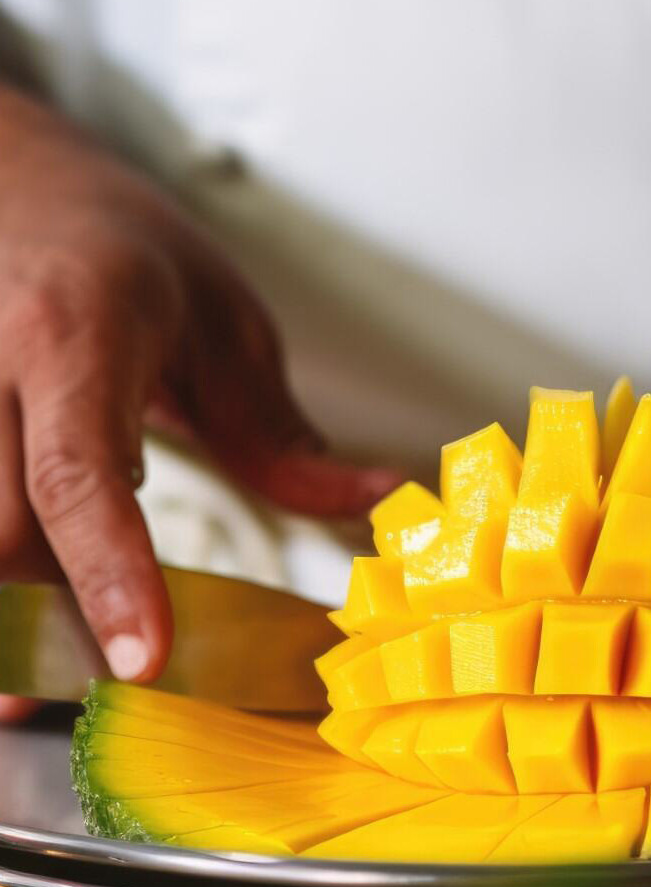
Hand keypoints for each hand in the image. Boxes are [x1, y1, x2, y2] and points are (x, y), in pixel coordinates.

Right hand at [0, 87, 402, 709]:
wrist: (21, 187)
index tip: (141, 658)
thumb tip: (378, 503)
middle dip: (42, 626)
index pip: (81, 473)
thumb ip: (281, 435)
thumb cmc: (128, 254)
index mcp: (77, 337)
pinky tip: (19, 627)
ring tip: (40, 688)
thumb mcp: (228, 327)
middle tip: (92, 699)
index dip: (109, 573)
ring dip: (4, 617)